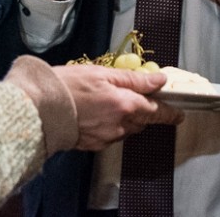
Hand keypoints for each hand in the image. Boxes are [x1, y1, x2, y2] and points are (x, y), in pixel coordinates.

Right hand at [51, 64, 183, 151]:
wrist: (40, 108)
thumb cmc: (68, 85)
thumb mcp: (102, 73)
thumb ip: (134, 79)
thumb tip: (159, 79)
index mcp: (125, 104)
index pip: (157, 110)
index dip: (170, 112)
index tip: (179, 114)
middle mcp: (120, 124)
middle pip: (143, 120)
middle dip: (144, 111)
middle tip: (137, 99)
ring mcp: (108, 137)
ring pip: (127, 129)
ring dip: (126, 118)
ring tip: (109, 103)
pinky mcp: (95, 145)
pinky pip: (111, 135)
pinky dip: (110, 125)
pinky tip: (96, 114)